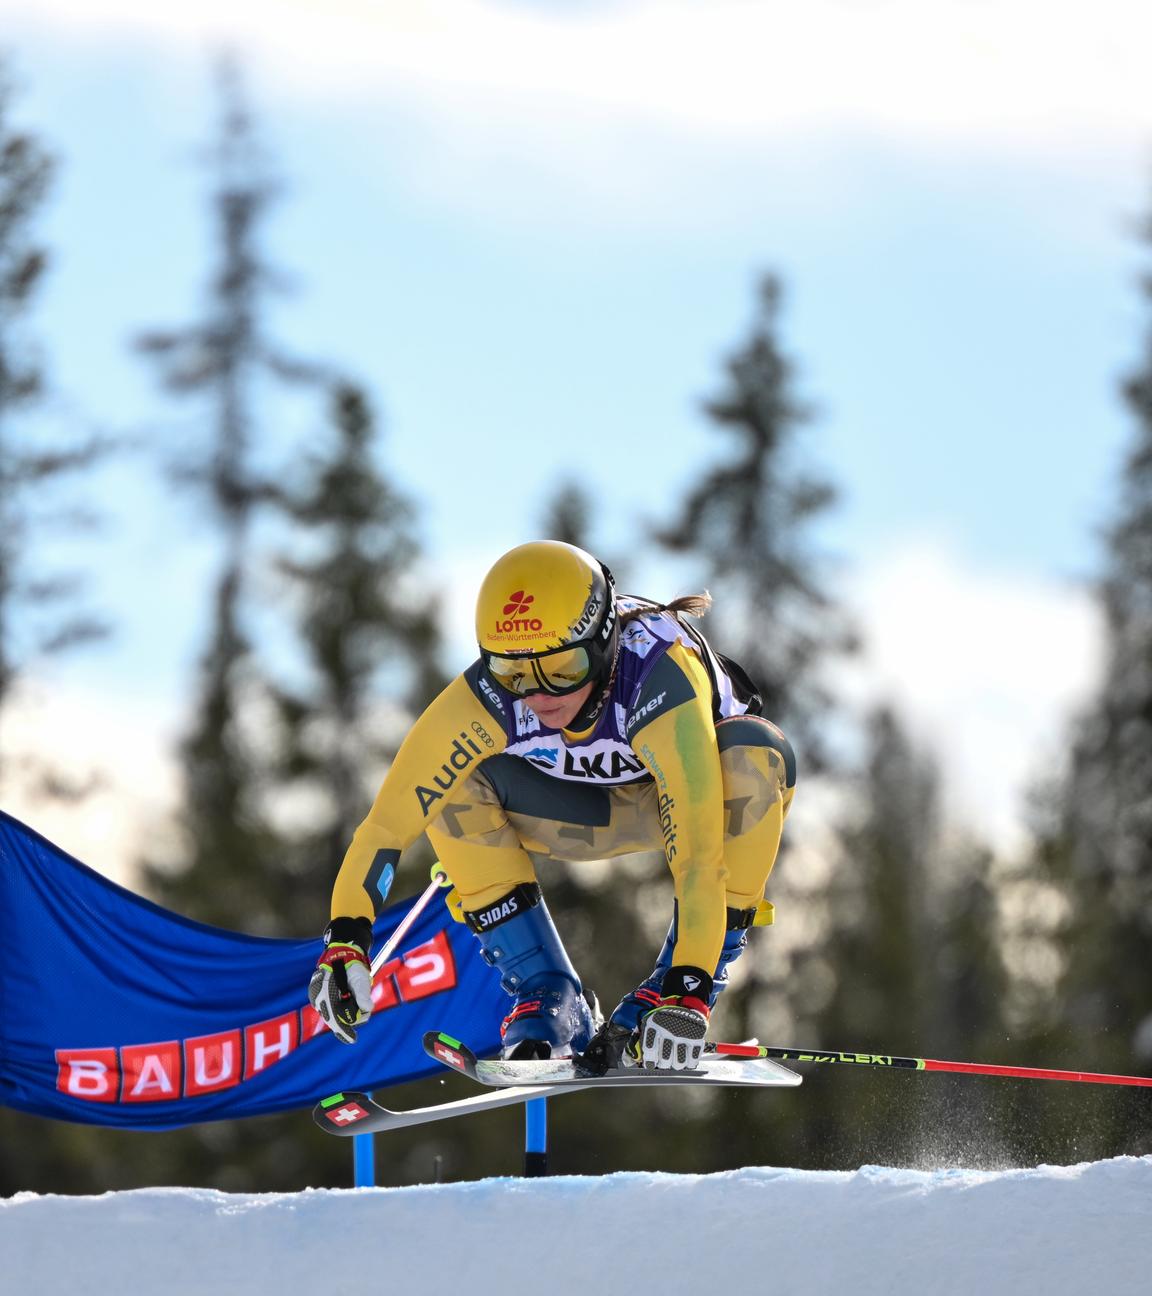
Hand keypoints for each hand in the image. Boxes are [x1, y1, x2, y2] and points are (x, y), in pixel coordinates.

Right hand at [308, 916, 373, 1044]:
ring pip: (335, 1016)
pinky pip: (333, 1011)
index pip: (334, 1016)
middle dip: (350, 1021)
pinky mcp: (322, 999)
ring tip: (358, 1003)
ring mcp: (319, 999)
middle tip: (362, 1019)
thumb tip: (368, 1008)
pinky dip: (344, 1011)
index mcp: (325, 990)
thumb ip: (362, 993)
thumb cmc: (352, 966)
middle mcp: (318, 997)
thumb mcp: (360, 978)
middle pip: (335, 1019)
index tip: (353, 1040)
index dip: (343, 1030)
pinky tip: (351, 1003)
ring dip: (348, 1015)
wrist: (343, 955)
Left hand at [636, 965, 712, 1070]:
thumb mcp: (649, 1023)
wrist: (684, 1002)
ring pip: (678, 1063)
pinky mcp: (697, 1038)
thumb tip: (627, 1062)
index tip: (650, 1064)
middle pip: (664, 1060)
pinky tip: (685, 1058)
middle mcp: (668, 1030)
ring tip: (674, 1059)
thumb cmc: (663, 1018)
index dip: (649, 1061)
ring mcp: (684, 1035)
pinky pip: (692, 1060)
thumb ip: (638, 1041)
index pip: (649, 1050)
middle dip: (663, 1063)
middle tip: (663, 1061)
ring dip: (675, 1064)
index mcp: (654, 1025)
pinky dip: (688, 1063)